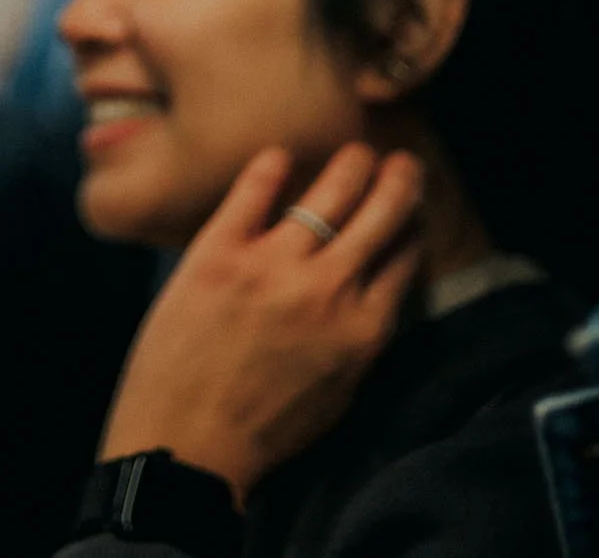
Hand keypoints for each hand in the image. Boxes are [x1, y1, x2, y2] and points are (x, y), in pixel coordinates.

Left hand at [98, 142, 425, 502]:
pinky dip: (272, 166)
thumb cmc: (264, 430)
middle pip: (382, 211)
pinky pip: (254, 188)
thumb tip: (380, 286)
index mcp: (362, 328)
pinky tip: (280, 157)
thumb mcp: (339, 393)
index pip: (405, 254)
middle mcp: (328, 288)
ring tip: (355, 153)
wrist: (185, 445)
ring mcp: (272, 264)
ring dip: (352, 163)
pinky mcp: (219, 251)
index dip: (413, 224)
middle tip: (400, 161)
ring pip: (331, 189)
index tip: (410, 208)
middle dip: (399, 179)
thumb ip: (364, 335)